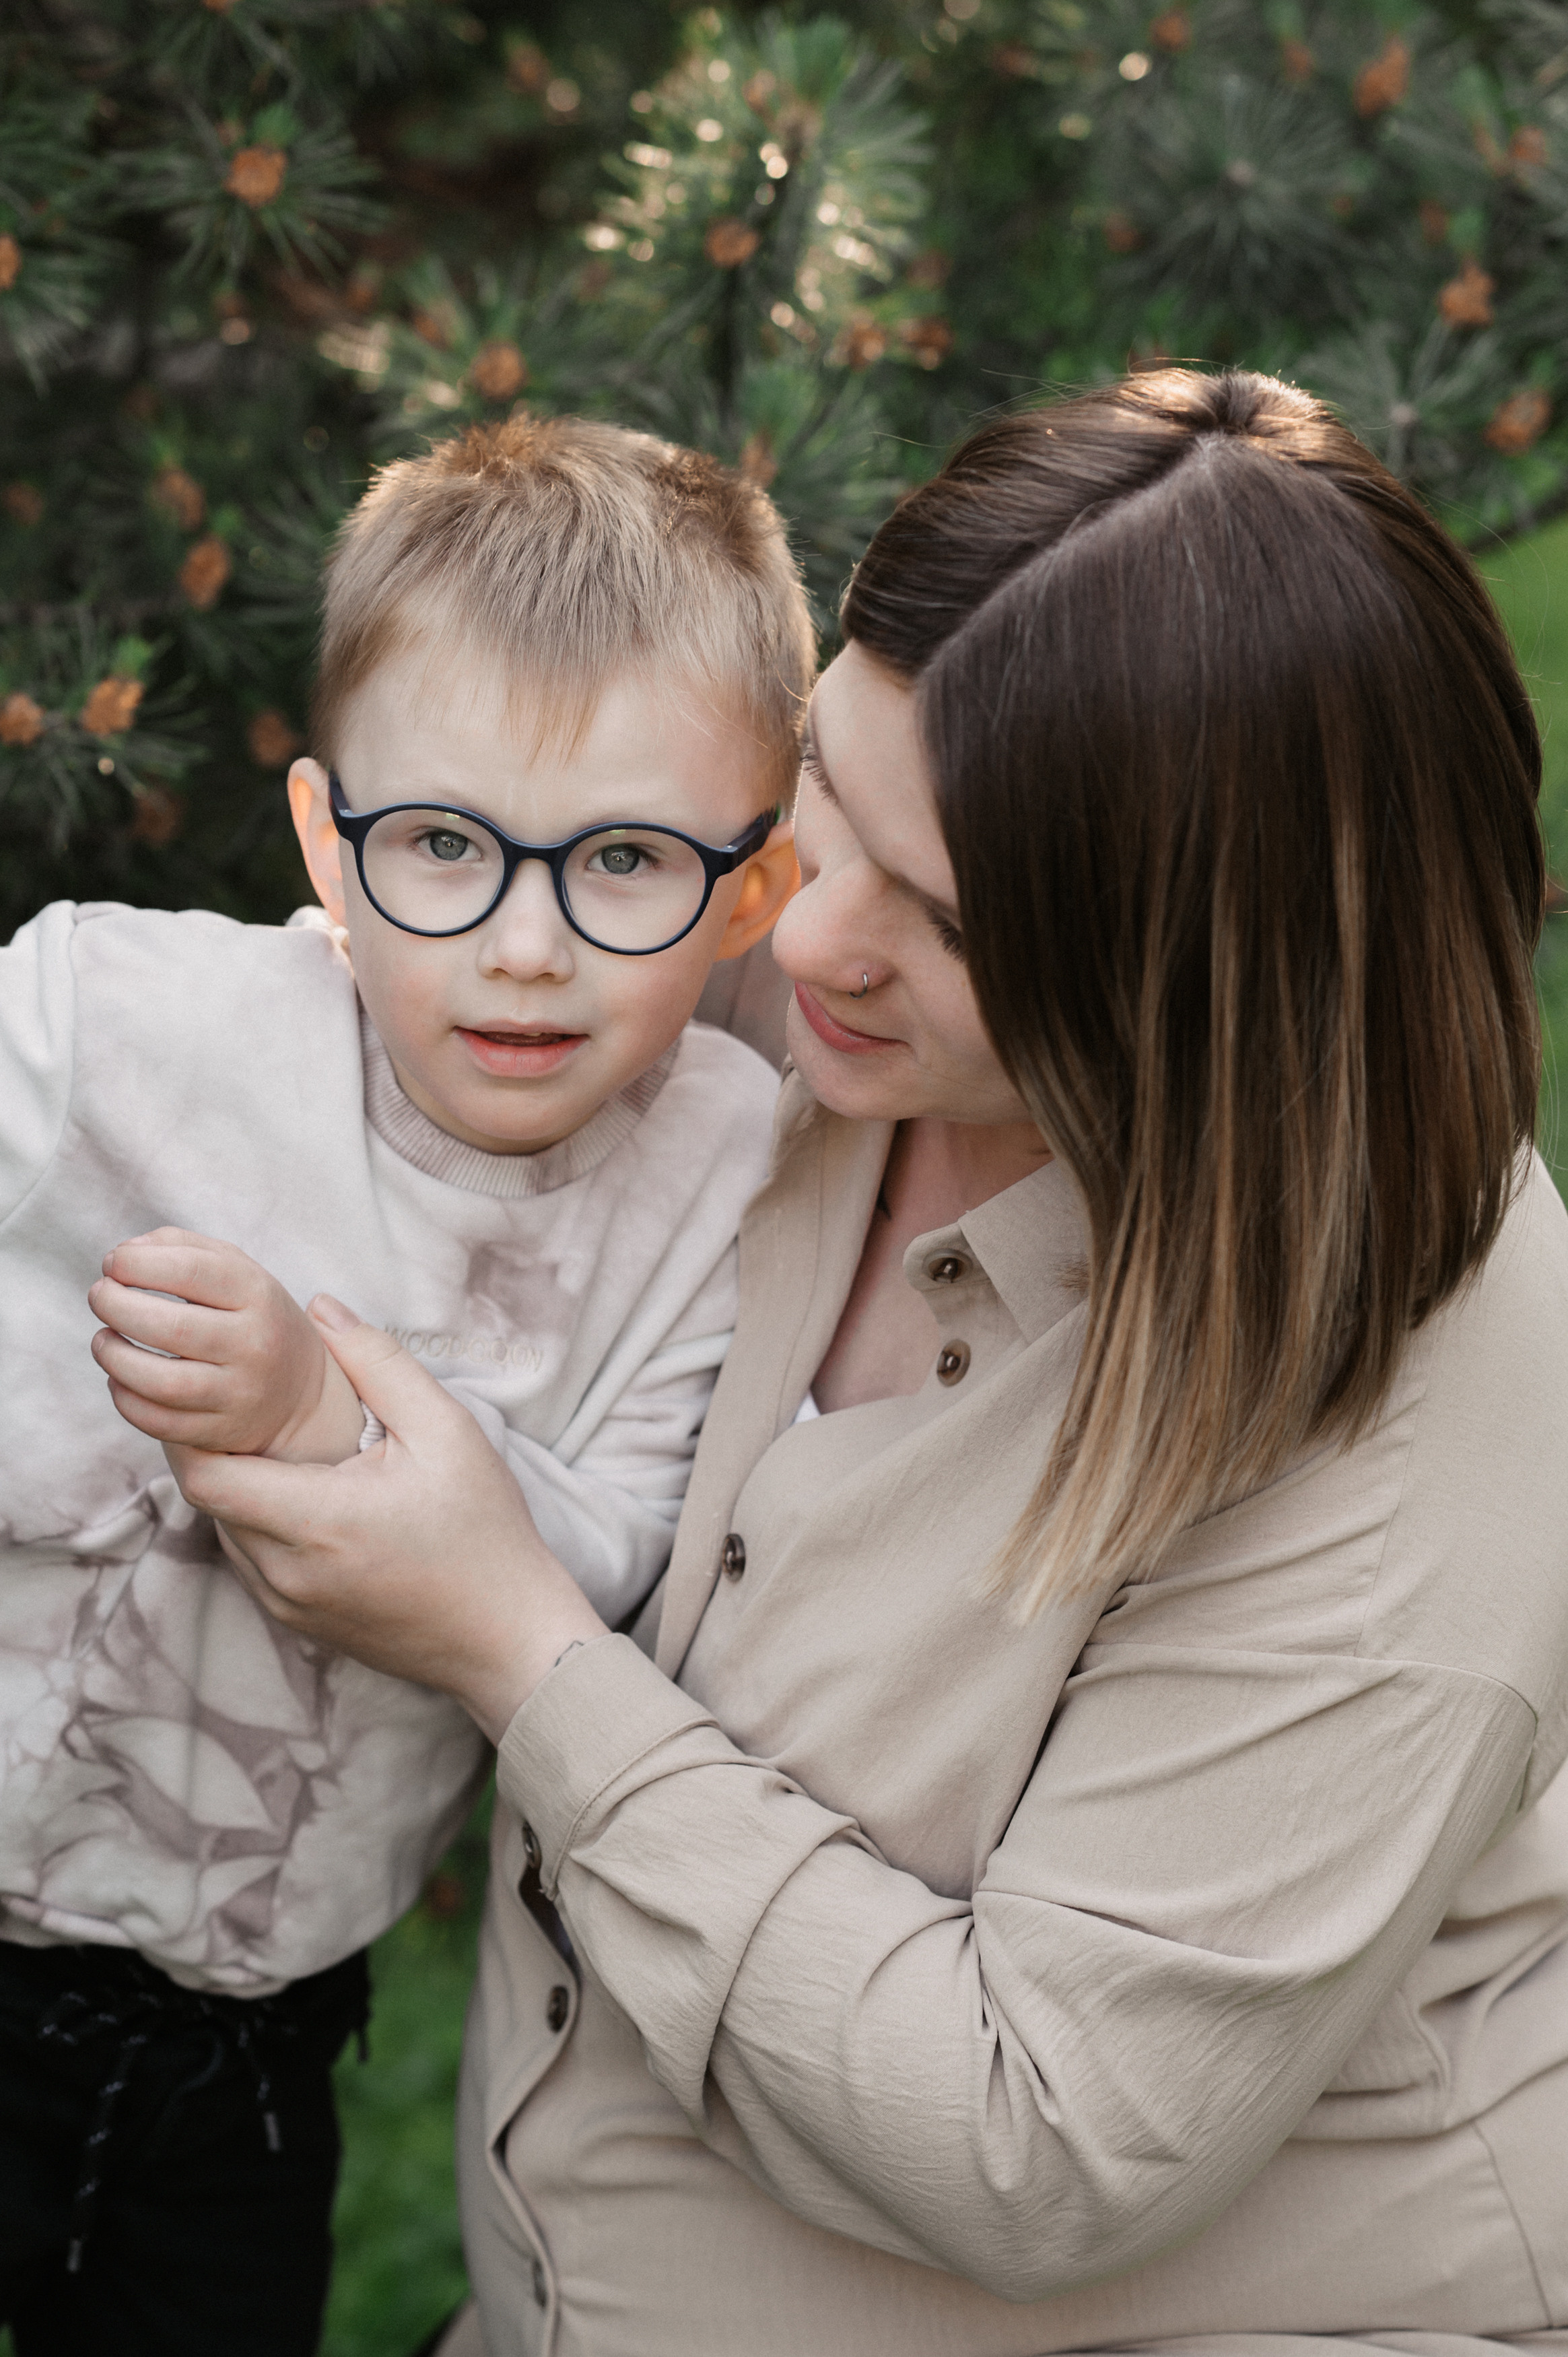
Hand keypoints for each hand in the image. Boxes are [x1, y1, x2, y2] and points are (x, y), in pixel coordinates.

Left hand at [89, 1229, 366, 1463]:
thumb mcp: (237, 1271)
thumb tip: (123, 1255)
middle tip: (99, 1296)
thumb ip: (182, 1248)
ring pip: (161, 1382)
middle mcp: (254, 1344)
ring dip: (114, 1357)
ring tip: (102, 1340)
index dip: (138, 1263)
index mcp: (259, 1294)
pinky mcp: (220, 1430)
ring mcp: (238, 1393)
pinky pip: (159, 1422)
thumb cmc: (252, 1318)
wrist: (300, 1393)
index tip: (113, 1264)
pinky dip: (125, 1399)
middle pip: (171, 1327)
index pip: (191, 1270)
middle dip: (116, 1306)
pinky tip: (120, 1378)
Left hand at [167, 1297, 607, 1737]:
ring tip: (273, 1445)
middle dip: (215, 1449)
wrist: (508, 1636)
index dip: (190, 1430)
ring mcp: (289, 1605)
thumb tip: (322, 1308)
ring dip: (239, 1487)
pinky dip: (259, 1523)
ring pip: (226, 1532)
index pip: (205, 1476)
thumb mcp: (446, 1430)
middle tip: (240, 1403)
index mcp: (317, 1521)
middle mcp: (287, 1572)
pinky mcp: (299, 1623)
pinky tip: (301, 1494)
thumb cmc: (485, 1531)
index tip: (211, 1390)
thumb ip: (380, 1363)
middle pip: (208, 1500)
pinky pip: (252, 1563)